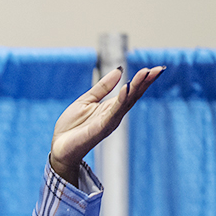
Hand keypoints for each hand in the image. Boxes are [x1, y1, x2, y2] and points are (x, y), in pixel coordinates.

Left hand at [50, 65, 164, 184]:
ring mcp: (108, 123)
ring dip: (136, 88)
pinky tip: (126, 89)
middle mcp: (113, 116)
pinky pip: (112, 113)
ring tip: (145, 74)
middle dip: (144, 83)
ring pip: (126, 103)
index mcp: (110, 108)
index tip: (153, 69)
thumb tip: (119, 70)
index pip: (130, 93)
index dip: (142, 81)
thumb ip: (102, 87)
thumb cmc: (72, 127)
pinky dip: (120, 102)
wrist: (59, 146)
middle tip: (157, 70)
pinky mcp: (99, 129)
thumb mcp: (87, 100)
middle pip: (132, 97)